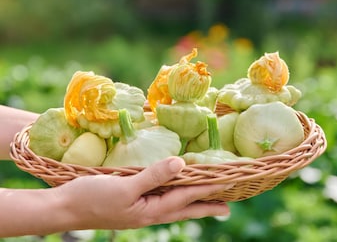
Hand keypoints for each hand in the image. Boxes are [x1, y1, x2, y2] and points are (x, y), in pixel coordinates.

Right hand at [56, 156, 231, 229]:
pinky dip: (174, 194)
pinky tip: (173, 192)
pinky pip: (161, 198)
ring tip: (207, 201)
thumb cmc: (92, 198)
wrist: (66, 208)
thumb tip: (181, 164)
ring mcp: (142, 209)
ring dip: (193, 202)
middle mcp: (151, 211)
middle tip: (228, 207)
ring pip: (174, 204)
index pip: (188, 196)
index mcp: (152, 209)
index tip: (230, 183)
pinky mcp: (133, 202)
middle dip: (207, 205)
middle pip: (185, 207)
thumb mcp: (124, 187)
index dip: (210, 188)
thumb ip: (153, 176)